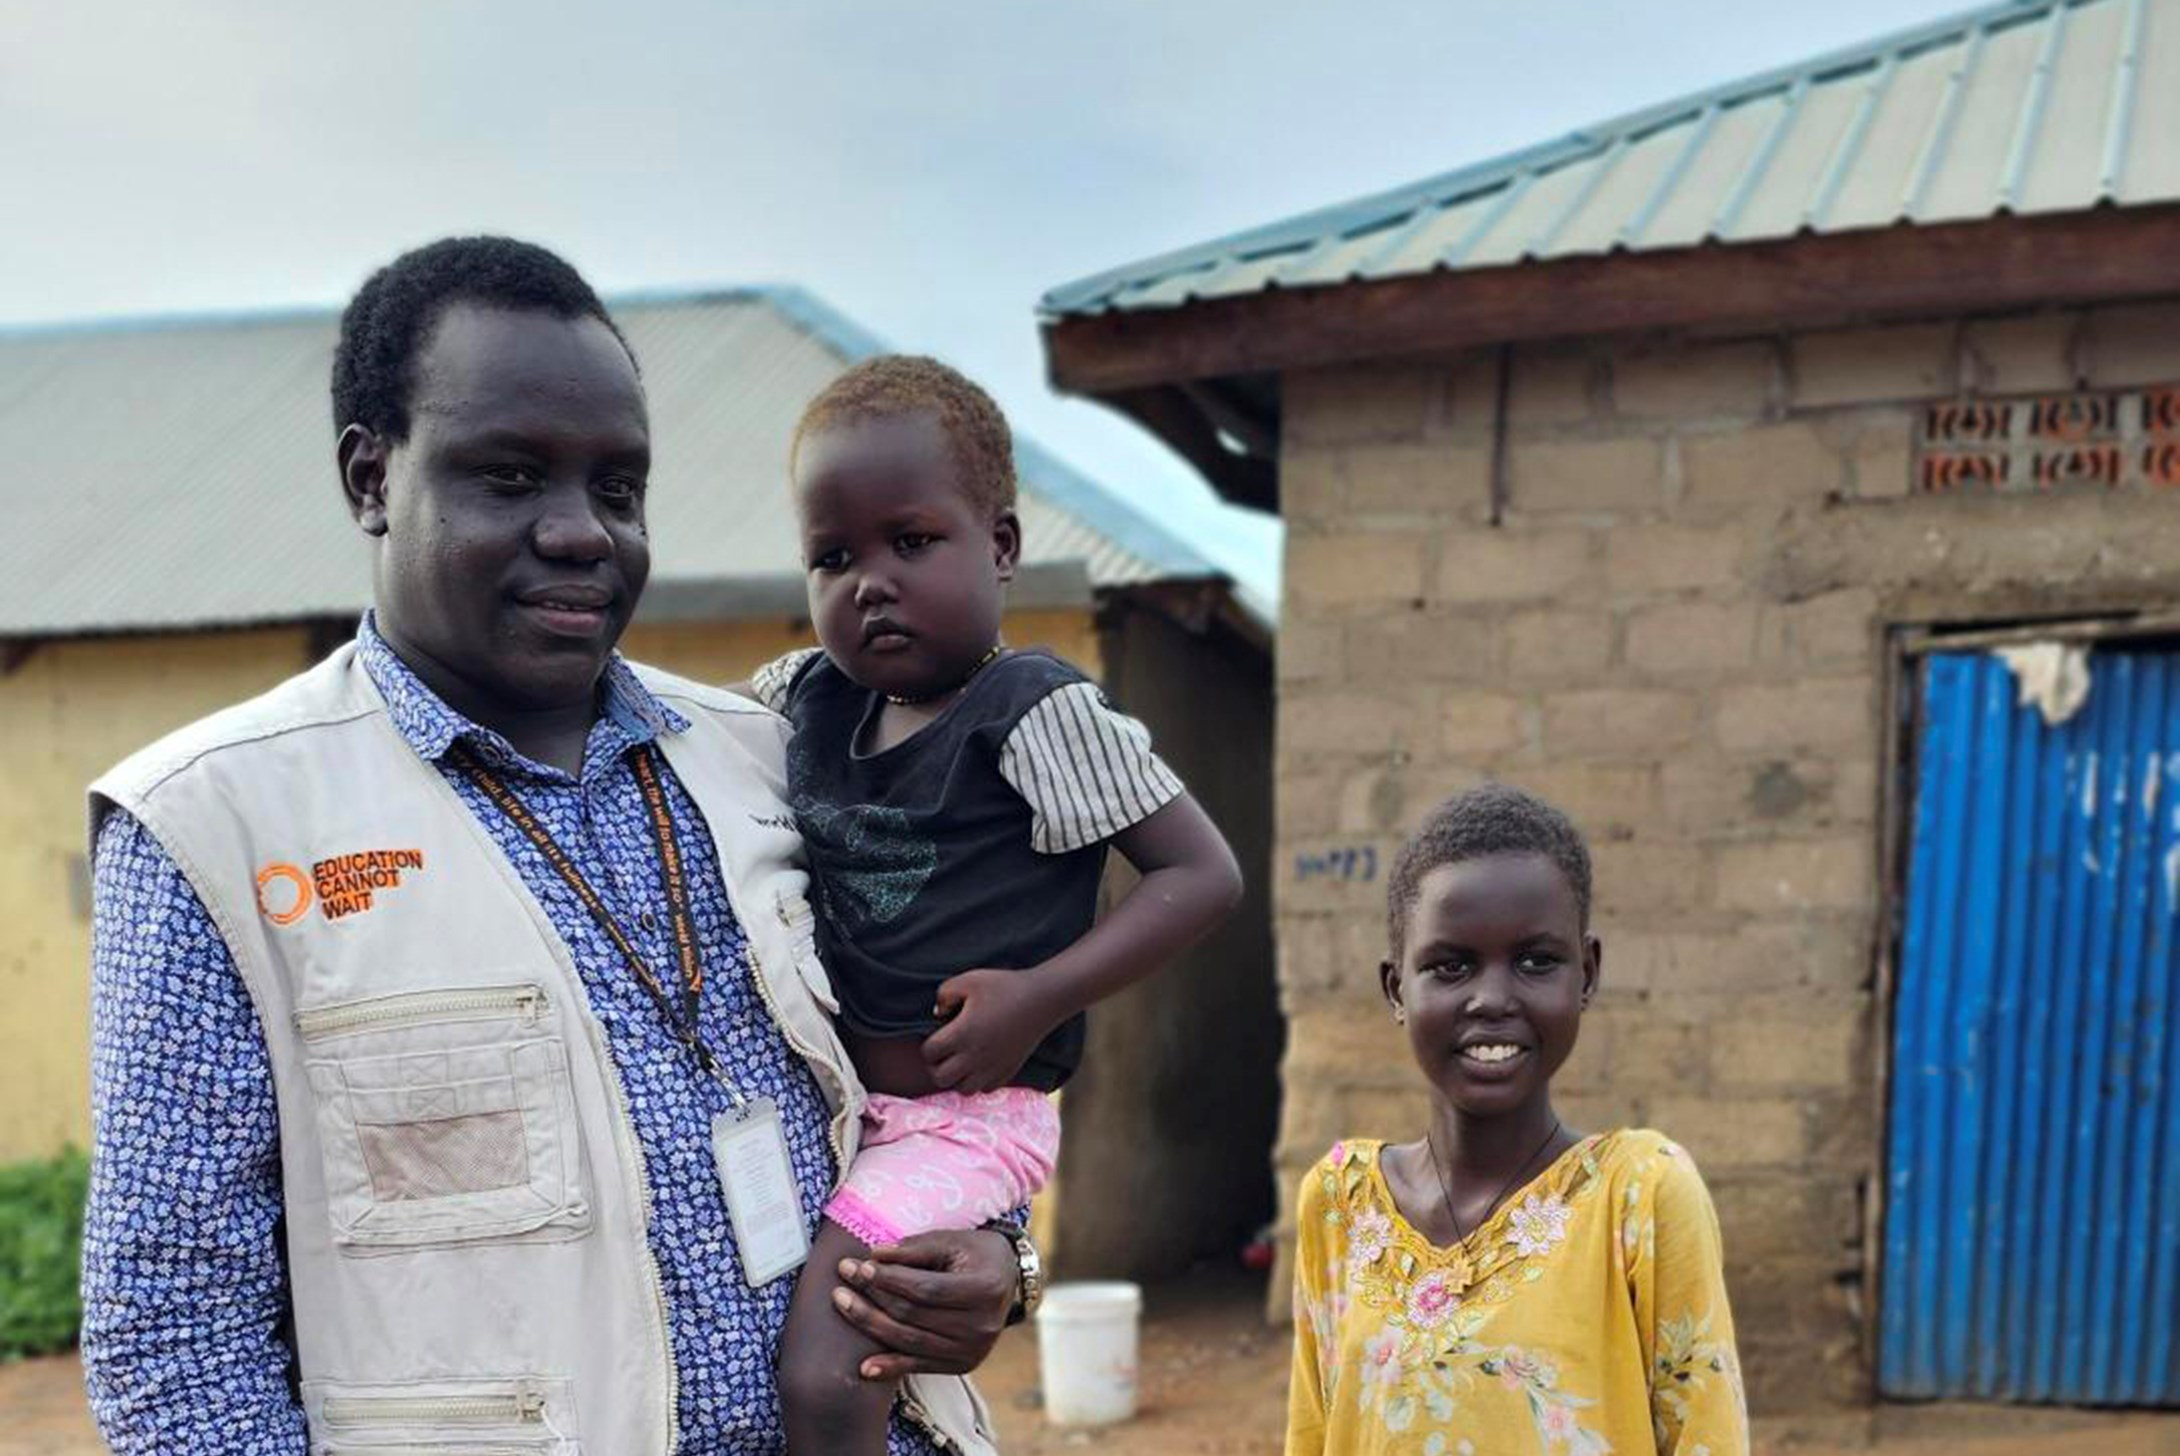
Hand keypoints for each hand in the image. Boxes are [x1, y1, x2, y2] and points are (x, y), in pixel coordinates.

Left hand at [829, 1229, 1016, 1379]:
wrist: (1008, 1281)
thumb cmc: (977, 1254)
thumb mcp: (953, 1240)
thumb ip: (915, 1248)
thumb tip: (874, 1254)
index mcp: (984, 1289)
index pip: (925, 1289)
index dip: (889, 1279)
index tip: (859, 1265)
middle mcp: (981, 1326)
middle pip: (913, 1316)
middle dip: (873, 1296)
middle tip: (844, 1277)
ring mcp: (972, 1350)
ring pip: (909, 1341)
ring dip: (870, 1324)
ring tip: (842, 1303)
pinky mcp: (962, 1365)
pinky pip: (919, 1367)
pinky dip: (890, 1367)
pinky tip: (864, 1366)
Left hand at [923, 969, 1053, 1092]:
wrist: (1042, 999)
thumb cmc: (1004, 986)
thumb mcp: (969, 980)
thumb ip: (943, 995)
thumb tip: (937, 1014)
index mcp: (962, 1034)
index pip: (929, 1053)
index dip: (928, 1044)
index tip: (938, 1034)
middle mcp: (975, 1056)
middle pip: (940, 1077)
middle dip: (936, 1065)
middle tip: (944, 1051)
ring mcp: (992, 1067)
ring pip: (963, 1089)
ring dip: (957, 1077)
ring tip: (962, 1060)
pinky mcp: (1008, 1071)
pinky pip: (986, 1089)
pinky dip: (979, 1081)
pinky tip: (981, 1063)